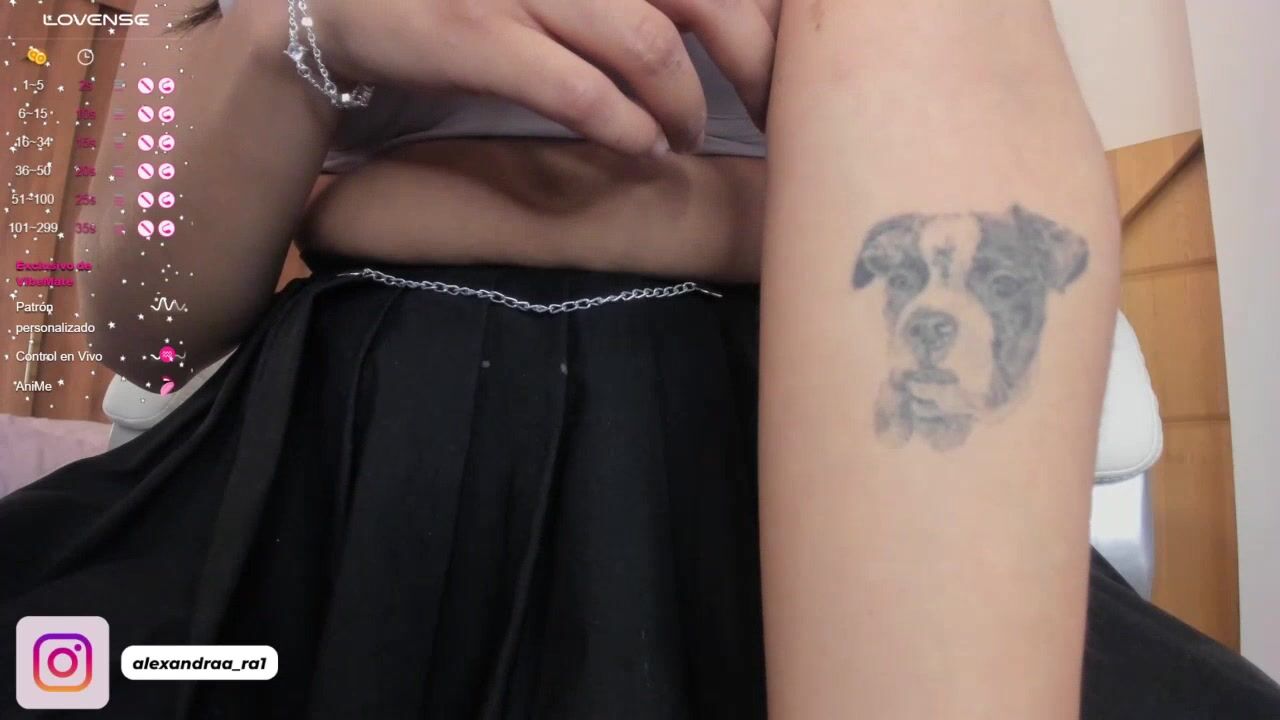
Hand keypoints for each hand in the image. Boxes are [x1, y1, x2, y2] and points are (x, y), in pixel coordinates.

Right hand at [302, 0, 778, 155]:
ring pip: (646, 41)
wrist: (339, 2)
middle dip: (752, 58)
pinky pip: (579, 88)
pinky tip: (642, 146)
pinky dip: (625, 126)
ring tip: (687, 135)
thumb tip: (719, 23)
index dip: (764, 16)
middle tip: (764, 109)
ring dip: (684, 103)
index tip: (782, 63)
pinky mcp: (479, 35)